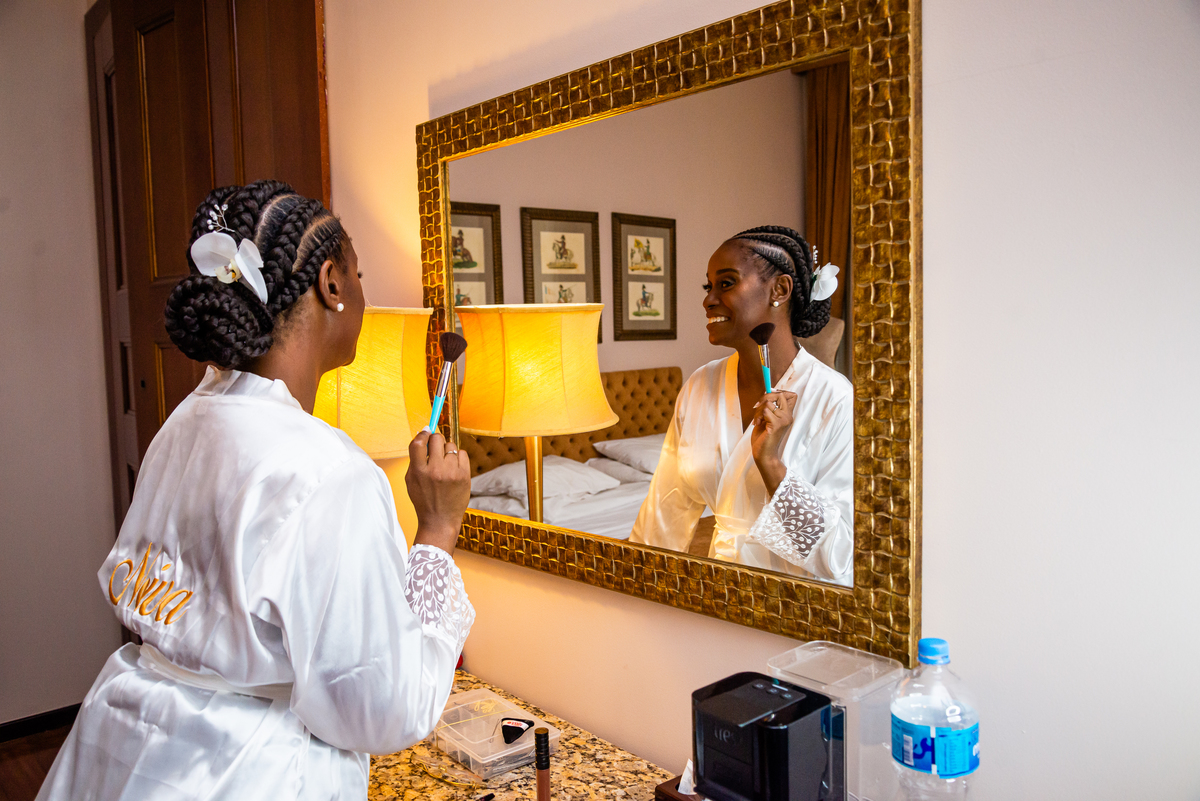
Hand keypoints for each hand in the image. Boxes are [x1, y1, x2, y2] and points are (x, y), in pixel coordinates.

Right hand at [405, 431, 470, 553]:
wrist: (440, 520)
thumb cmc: (424, 500)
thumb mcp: (411, 481)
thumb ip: (416, 459)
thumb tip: (424, 436)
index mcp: (418, 472)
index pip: (418, 442)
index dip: (422, 434)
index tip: (425, 432)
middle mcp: (435, 471)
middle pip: (437, 439)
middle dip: (435, 440)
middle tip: (435, 448)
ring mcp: (451, 473)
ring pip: (451, 446)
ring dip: (447, 451)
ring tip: (445, 464)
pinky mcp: (464, 476)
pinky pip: (463, 453)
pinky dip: (458, 458)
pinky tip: (454, 468)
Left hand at [751, 390, 796, 493]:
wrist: (764, 454)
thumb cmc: (764, 437)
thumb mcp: (767, 418)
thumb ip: (769, 407)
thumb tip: (767, 392)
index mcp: (787, 414)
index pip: (792, 395)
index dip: (780, 392)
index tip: (768, 396)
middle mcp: (788, 416)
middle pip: (780, 395)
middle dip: (765, 397)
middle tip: (757, 407)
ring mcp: (784, 421)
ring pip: (769, 403)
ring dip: (758, 410)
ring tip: (757, 420)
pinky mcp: (776, 425)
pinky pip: (766, 411)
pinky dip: (758, 416)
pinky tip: (757, 424)